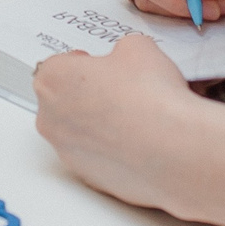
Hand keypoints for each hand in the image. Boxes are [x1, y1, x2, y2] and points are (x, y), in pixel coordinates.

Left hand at [34, 34, 206, 212]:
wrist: (174, 149)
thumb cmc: (151, 99)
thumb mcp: (139, 47)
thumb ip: (120, 50)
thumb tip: (125, 59)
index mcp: (52, 80)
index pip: (60, 64)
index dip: (86, 63)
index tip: (103, 66)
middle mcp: (50, 119)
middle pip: (64, 99)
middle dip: (89, 94)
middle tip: (122, 90)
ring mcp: (67, 152)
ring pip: (79, 132)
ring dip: (100, 124)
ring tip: (136, 117)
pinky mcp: (89, 178)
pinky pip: (96, 157)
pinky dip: (112, 151)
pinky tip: (139, 142)